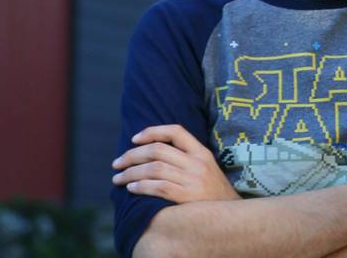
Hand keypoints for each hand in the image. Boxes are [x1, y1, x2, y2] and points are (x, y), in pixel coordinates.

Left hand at [111, 124, 239, 203]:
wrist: (230, 215)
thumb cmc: (213, 192)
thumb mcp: (207, 168)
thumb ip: (186, 159)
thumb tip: (152, 153)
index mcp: (202, 152)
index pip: (176, 131)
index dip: (152, 132)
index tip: (134, 139)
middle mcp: (197, 163)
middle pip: (158, 150)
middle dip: (132, 156)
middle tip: (117, 164)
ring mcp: (193, 180)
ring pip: (154, 169)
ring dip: (131, 173)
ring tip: (119, 179)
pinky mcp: (187, 196)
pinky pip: (158, 187)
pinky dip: (141, 186)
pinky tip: (132, 188)